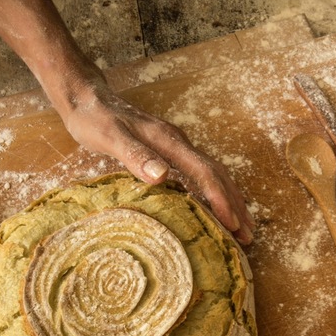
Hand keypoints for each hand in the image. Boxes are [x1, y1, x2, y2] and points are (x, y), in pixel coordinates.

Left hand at [0, 0, 254, 243]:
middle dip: (235, 205)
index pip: (205, 173)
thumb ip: (135, 155)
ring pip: (212, 175)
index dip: (220, 200)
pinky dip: (213, 193)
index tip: (234, 225)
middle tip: (249, 237)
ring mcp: (176, 147)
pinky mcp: (169, 151)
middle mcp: (179, 143)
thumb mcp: (109, 137)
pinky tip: (213, 209)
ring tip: (242, 228)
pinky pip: (200, 174)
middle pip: (217, 175)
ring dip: (229, 201)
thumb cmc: (95, 119)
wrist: (87, 98)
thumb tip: (163, 176)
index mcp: (169, 141)